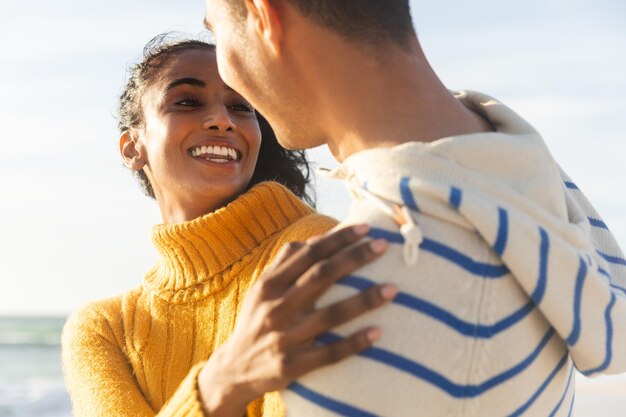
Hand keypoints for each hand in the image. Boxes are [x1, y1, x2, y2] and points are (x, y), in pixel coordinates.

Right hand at [198, 224, 395, 416]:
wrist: (234, 369)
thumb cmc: (257, 319)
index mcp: (269, 284)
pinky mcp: (292, 366)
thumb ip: (287, 261)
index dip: (339, 239)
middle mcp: (276, 308)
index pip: (309, 254)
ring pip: (331, 315)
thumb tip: (321, 237)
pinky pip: (329, 354)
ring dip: (364, 300)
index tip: (366, 228)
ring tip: (394, 288)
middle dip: (355, 258)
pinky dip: (354, 343)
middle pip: (322, 276)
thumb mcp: (263, 288)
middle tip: (384, 245)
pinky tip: (378, 332)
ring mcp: (284, 338)